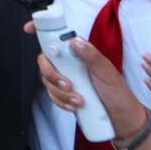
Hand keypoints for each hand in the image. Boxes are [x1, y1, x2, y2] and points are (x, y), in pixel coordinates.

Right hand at [24, 21, 148, 138]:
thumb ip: (91, 55)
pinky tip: (74, 107)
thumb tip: (74, 41)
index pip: (56, 38)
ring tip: (79, 100)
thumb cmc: (118, 93)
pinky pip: (52, 97)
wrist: (122, 120)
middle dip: (52, 74)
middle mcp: (70, 65)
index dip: (40, 31)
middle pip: (45, 62)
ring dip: (60, 93)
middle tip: (68, 84)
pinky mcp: (64, 96)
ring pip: (47, 82)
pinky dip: (61, 102)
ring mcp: (66, 80)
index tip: (28, 29)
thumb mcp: (107, 72)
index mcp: (79, 54)